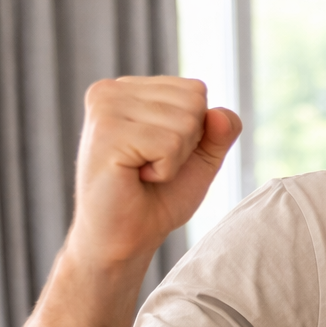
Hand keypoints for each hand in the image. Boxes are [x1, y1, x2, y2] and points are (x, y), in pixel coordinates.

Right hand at [69, 77, 241, 266]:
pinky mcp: (105, 132)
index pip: (195, 90)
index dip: (195, 132)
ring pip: (185, 122)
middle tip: (152, 165)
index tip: (161, 153)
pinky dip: (165, 170)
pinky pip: (170, 144)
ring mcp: (104, 108)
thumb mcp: (201, 158)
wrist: (127, 237)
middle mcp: (110, 90)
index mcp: (129, 89)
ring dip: (175, 159)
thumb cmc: (159, 197)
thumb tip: (220, 113)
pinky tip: (136, 177)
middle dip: (187, 144)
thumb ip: (220, 131)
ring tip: (142, 171)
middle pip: (194, 101)